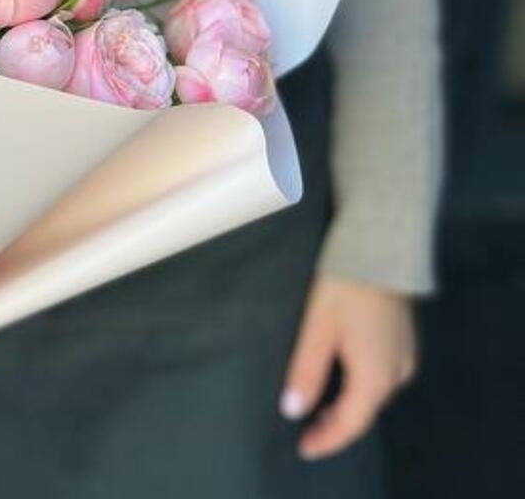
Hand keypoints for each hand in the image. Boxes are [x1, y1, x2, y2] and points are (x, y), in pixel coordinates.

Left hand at [280, 275, 416, 459]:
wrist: (379, 248)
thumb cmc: (344, 287)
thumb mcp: (317, 328)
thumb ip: (306, 371)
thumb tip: (292, 411)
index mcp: (376, 377)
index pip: (351, 424)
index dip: (326, 440)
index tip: (303, 448)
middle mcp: (397, 373)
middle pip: (365, 410)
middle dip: (336, 424)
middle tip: (307, 430)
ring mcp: (404, 354)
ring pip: (373, 392)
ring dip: (347, 403)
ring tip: (319, 408)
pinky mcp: (403, 337)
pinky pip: (381, 374)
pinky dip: (359, 384)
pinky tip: (341, 378)